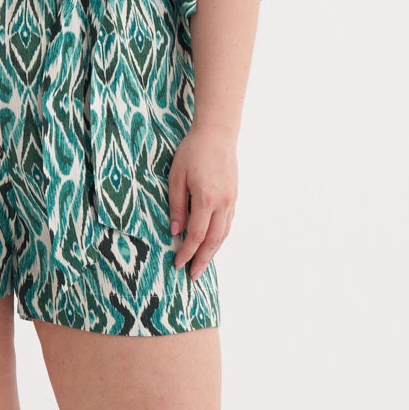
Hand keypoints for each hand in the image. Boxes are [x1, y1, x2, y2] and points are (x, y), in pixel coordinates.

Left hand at [167, 125, 237, 279]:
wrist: (217, 133)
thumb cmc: (192, 151)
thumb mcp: (176, 177)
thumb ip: (177, 206)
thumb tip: (175, 231)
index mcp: (206, 199)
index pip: (196, 235)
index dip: (186, 252)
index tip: (177, 264)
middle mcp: (223, 203)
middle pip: (213, 241)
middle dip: (202, 260)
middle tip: (193, 276)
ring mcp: (231, 200)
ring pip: (223, 234)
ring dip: (213, 252)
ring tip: (202, 265)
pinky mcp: (234, 196)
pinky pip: (228, 224)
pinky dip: (220, 238)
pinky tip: (212, 244)